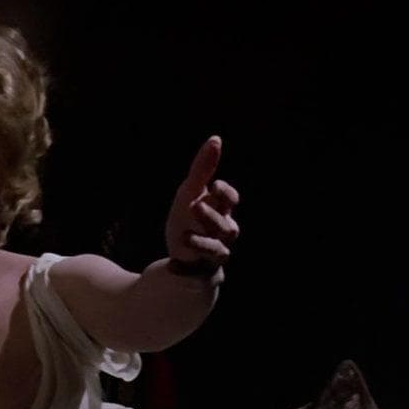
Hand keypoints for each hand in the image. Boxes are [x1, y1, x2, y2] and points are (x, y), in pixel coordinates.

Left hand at [166, 136, 240, 275]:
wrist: (181, 256)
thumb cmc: (188, 220)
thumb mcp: (190, 193)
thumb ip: (203, 169)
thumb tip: (216, 139)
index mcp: (220, 211)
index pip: (231, 200)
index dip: (226, 194)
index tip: (214, 185)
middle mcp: (222, 232)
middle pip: (226, 225)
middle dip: (212, 215)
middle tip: (194, 206)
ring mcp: (214, 252)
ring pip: (218, 249)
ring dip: (203, 240)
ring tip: (185, 234)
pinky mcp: (202, 270)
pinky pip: (202, 269)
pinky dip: (190, 262)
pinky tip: (176, 259)